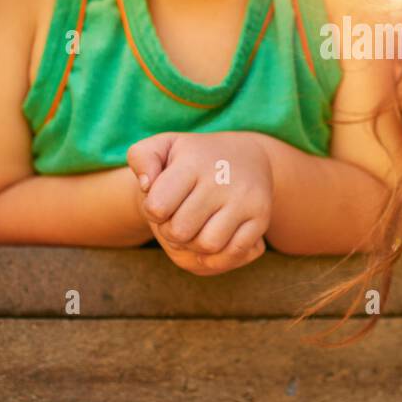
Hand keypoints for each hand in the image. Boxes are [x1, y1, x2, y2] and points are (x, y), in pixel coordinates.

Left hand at [127, 132, 270, 274]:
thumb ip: (141, 158)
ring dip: (195, 246)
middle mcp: (222, 179)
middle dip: (171, 231)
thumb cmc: (197, 156)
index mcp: (193, 162)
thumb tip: (146, 185)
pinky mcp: (261, 217)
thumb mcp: (165, 146)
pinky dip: (219, 256)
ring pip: (208, 245)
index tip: (163, 201)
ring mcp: (245, 199)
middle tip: (178, 217)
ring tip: (196, 229)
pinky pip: (235, 252)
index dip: (153, 211)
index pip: (157, 207)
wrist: (249, 155)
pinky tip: (213, 240)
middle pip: (180, 232)